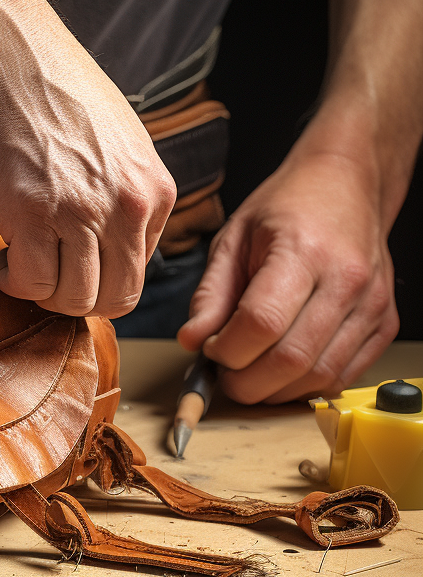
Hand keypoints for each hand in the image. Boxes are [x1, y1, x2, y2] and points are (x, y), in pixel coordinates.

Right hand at [0, 24, 176, 316]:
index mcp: (154, 189)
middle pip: (113, 298)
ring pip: (73, 299)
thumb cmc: (45, 90)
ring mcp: (82, 210)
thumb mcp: (115, 141)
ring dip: (40, 291)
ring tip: (19, 262)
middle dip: (73, 299)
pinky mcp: (33, 213)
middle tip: (42, 276)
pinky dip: (12, 280)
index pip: (138, 274)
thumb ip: (123, 193)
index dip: (97, 280)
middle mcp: (127, 204)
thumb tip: (110, 245)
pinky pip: (31, 283)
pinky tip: (0, 256)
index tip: (66, 264)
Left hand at [177, 149, 398, 403]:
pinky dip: (304, 386)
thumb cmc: (287, 208)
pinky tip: (281, 371)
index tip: (209, 349)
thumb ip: (210, 294)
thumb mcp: (232, 240)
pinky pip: (343, 376)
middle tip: (224, 373)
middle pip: (291, 359)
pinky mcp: (384, 323)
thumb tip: (192, 341)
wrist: (345, 186)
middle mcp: (345, 280)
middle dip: (246, 381)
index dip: (226, 350)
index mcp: (302, 251)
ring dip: (274, 390)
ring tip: (249, 371)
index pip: (261, 323)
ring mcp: (371, 304)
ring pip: (319, 376)